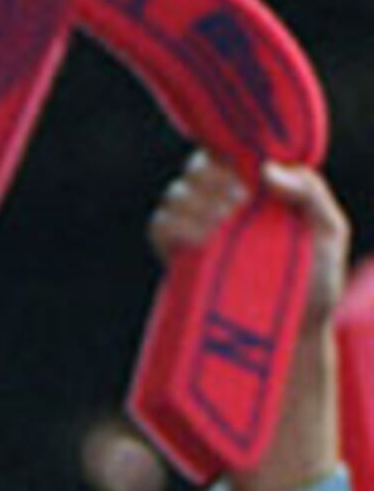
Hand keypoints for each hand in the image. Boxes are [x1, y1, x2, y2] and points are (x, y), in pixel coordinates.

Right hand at [151, 151, 348, 490]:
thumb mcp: (328, 233)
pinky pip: (161, 228)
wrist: (291, 339)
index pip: (230, 151)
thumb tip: (267, 171)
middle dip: (215, 178)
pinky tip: (200, 238)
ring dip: (198, 202)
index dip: (231, 151)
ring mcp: (196, 233)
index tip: (247, 168)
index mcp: (257, 192)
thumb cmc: (314, 285)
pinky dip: (175, 225)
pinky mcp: (178, 262)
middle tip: (238, 198)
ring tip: (224, 222)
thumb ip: (309, 194)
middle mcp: (222, 206)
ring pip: (178, 196)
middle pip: (200, 169)